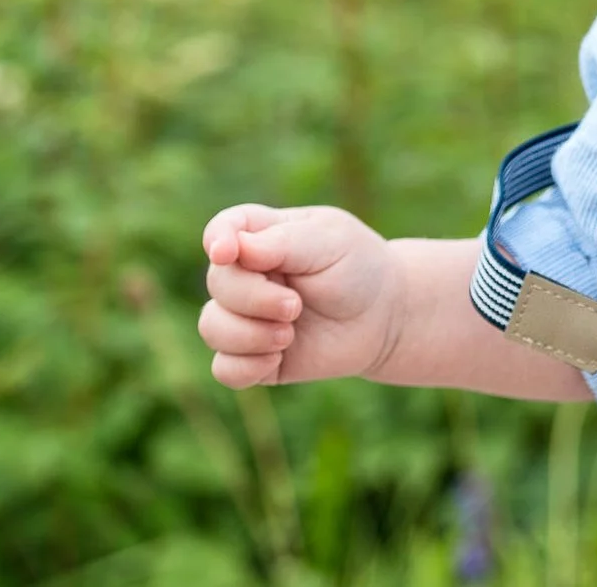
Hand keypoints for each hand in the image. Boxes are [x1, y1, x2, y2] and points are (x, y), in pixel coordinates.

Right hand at [198, 203, 398, 388]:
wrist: (384, 317)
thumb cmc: (358, 268)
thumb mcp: (331, 242)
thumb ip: (284, 242)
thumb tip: (234, 248)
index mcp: (265, 234)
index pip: (224, 227)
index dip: (217, 239)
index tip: (226, 254)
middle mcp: (248, 274)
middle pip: (218, 282)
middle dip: (253, 298)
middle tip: (295, 306)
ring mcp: (246, 316)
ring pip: (211, 326)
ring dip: (248, 335)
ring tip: (288, 335)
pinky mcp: (253, 355)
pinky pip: (224, 368)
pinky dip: (246, 367)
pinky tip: (277, 359)